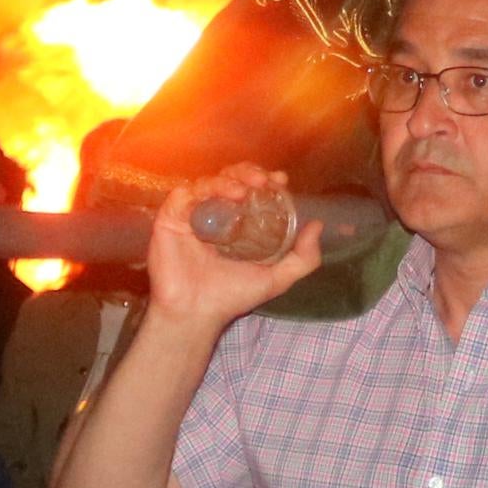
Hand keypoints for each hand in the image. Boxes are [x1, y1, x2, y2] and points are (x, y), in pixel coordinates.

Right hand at [142, 167, 326, 332]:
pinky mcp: (170, 218)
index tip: (280, 181)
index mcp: (234, 224)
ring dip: (229, 180)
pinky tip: (224, 196)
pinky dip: (205, 188)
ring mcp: (190, 215)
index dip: (263, 180)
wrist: (196, 314)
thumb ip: (303, 259)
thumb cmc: (230, 298)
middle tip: (264, 182)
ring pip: (208, 181)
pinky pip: (185, 193)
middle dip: (248, 173)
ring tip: (245, 191)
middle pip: (228, 178)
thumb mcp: (276, 279)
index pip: (248, 190)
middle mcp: (213, 215)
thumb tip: (317, 226)